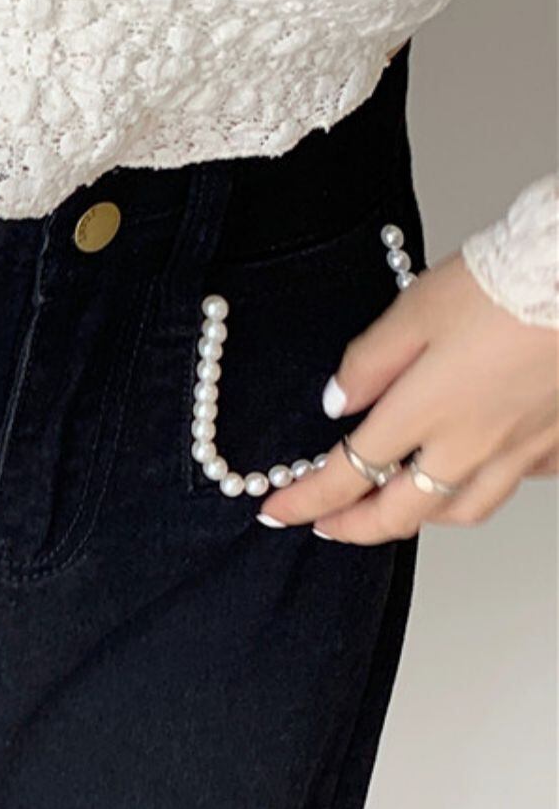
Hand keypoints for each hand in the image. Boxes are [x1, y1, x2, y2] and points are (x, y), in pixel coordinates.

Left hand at [257, 250, 558, 541]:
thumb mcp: (416, 308)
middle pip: (401, 513)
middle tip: (329, 526)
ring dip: (420, 517)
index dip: (305, 500)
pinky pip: (520, 482)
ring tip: (397, 507)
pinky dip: (491, 485)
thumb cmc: (508, 282)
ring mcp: (519, 448)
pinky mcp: (557, 438)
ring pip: (461, 510)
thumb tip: (337, 401)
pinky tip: (480, 472)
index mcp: (425, 410)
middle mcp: (470, 443)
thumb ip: (369, 361)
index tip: (278, 511)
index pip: (346, 474)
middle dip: (355, 527)